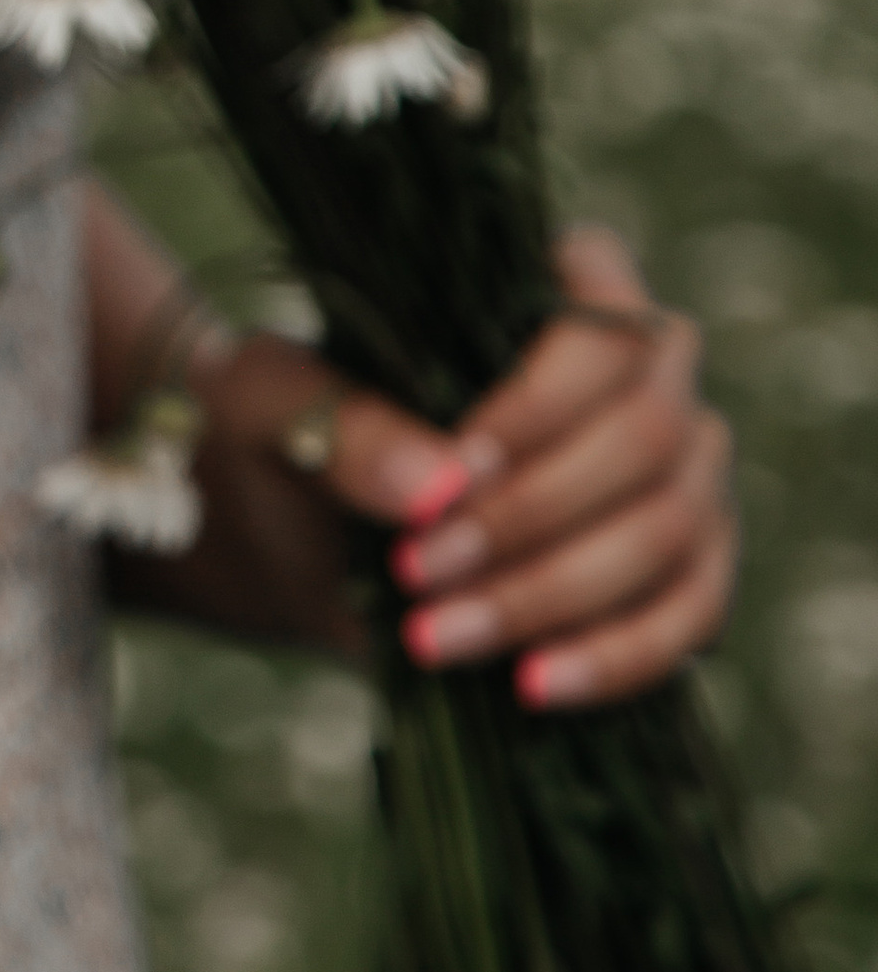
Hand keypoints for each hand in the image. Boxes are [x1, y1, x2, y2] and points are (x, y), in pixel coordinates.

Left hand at [281, 226, 736, 706]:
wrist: (293, 528)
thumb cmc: (294, 426)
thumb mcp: (277, 404)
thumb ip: (347, 423)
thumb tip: (439, 486)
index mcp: (557, 284)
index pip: (604, 323)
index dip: (543, 403)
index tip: (455, 469)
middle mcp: (646, 370)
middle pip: (648, 433)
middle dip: (530, 517)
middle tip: (417, 571)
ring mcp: (681, 470)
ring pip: (669, 529)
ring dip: (550, 596)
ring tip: (435, 637)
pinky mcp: (686, 568)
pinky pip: (693, 614)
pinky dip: (618, 657)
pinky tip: (531, 687)